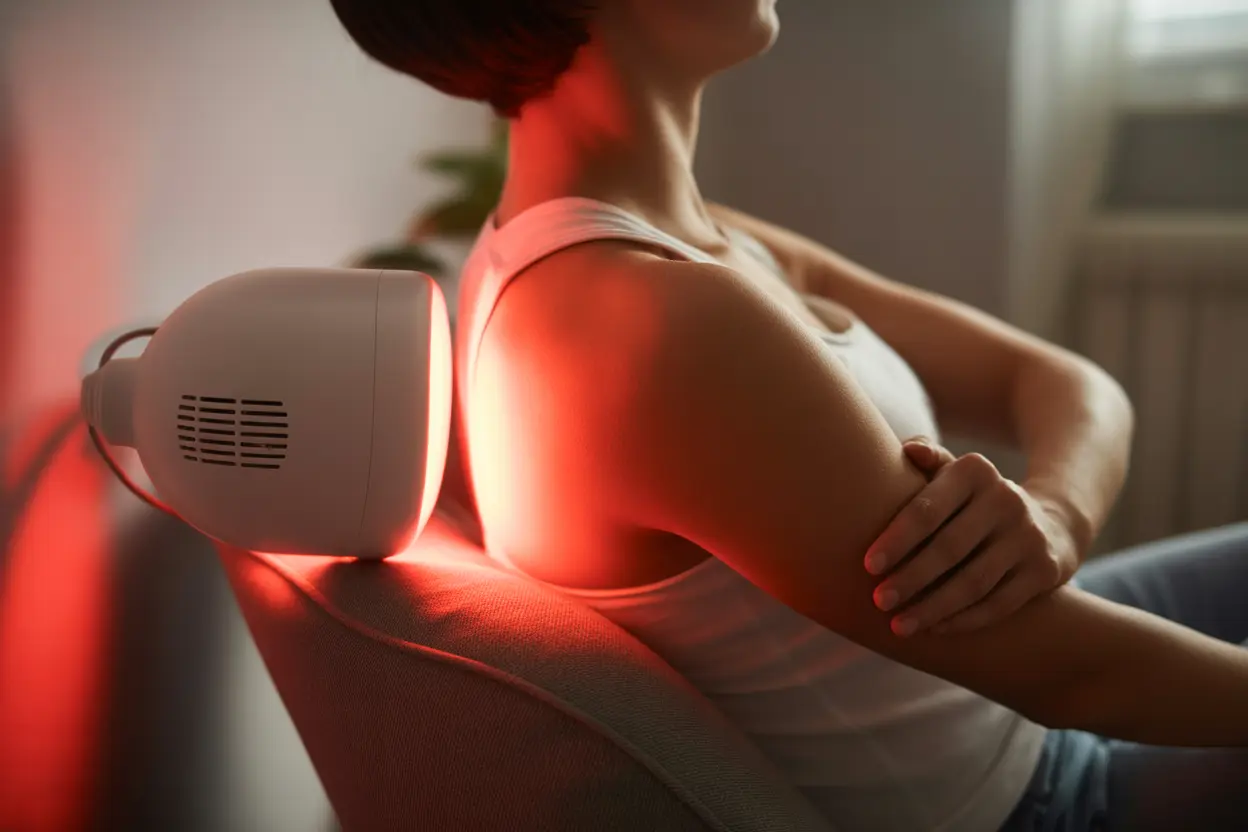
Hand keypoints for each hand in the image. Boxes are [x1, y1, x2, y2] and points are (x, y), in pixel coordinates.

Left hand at [865, 438, 1079, 636]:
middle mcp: (1006, 499)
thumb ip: (929, 458)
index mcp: (974, 471)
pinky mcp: (1045, 570)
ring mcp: (1029, 536)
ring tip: (899, 626)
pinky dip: (964, 620)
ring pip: (973, 583)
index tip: (867, 566)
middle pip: (949, 549)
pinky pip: (999, 603)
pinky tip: (934, 630)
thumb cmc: (973, 501)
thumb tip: (908, 450)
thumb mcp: (954, 474)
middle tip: (878, 602)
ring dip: (932, 608)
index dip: (897, 540)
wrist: (1049, 524)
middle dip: (910, 579)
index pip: (927, 508)